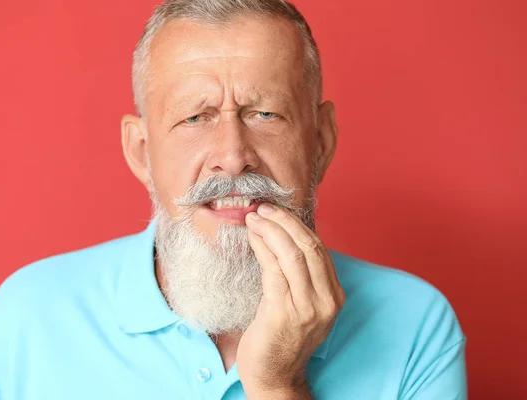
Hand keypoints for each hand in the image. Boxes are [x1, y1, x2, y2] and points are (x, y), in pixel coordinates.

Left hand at [237, 203, 344, 398]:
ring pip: (293, 254)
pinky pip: (274, 270)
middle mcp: (326, 301)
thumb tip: (284, 238)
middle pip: (310, 247)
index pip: (320, 249)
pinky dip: (263, 247)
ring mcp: (307, 308)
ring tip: (254, 218)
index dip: (298, 225)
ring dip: (271, 230)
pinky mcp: (284, 313)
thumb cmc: (282, 338)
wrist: (274, 376)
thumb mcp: (303, 306)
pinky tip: (252, 237)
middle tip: (263, 208)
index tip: (277, 211)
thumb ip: (301, 278)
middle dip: (285, 221)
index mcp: (334, 296)